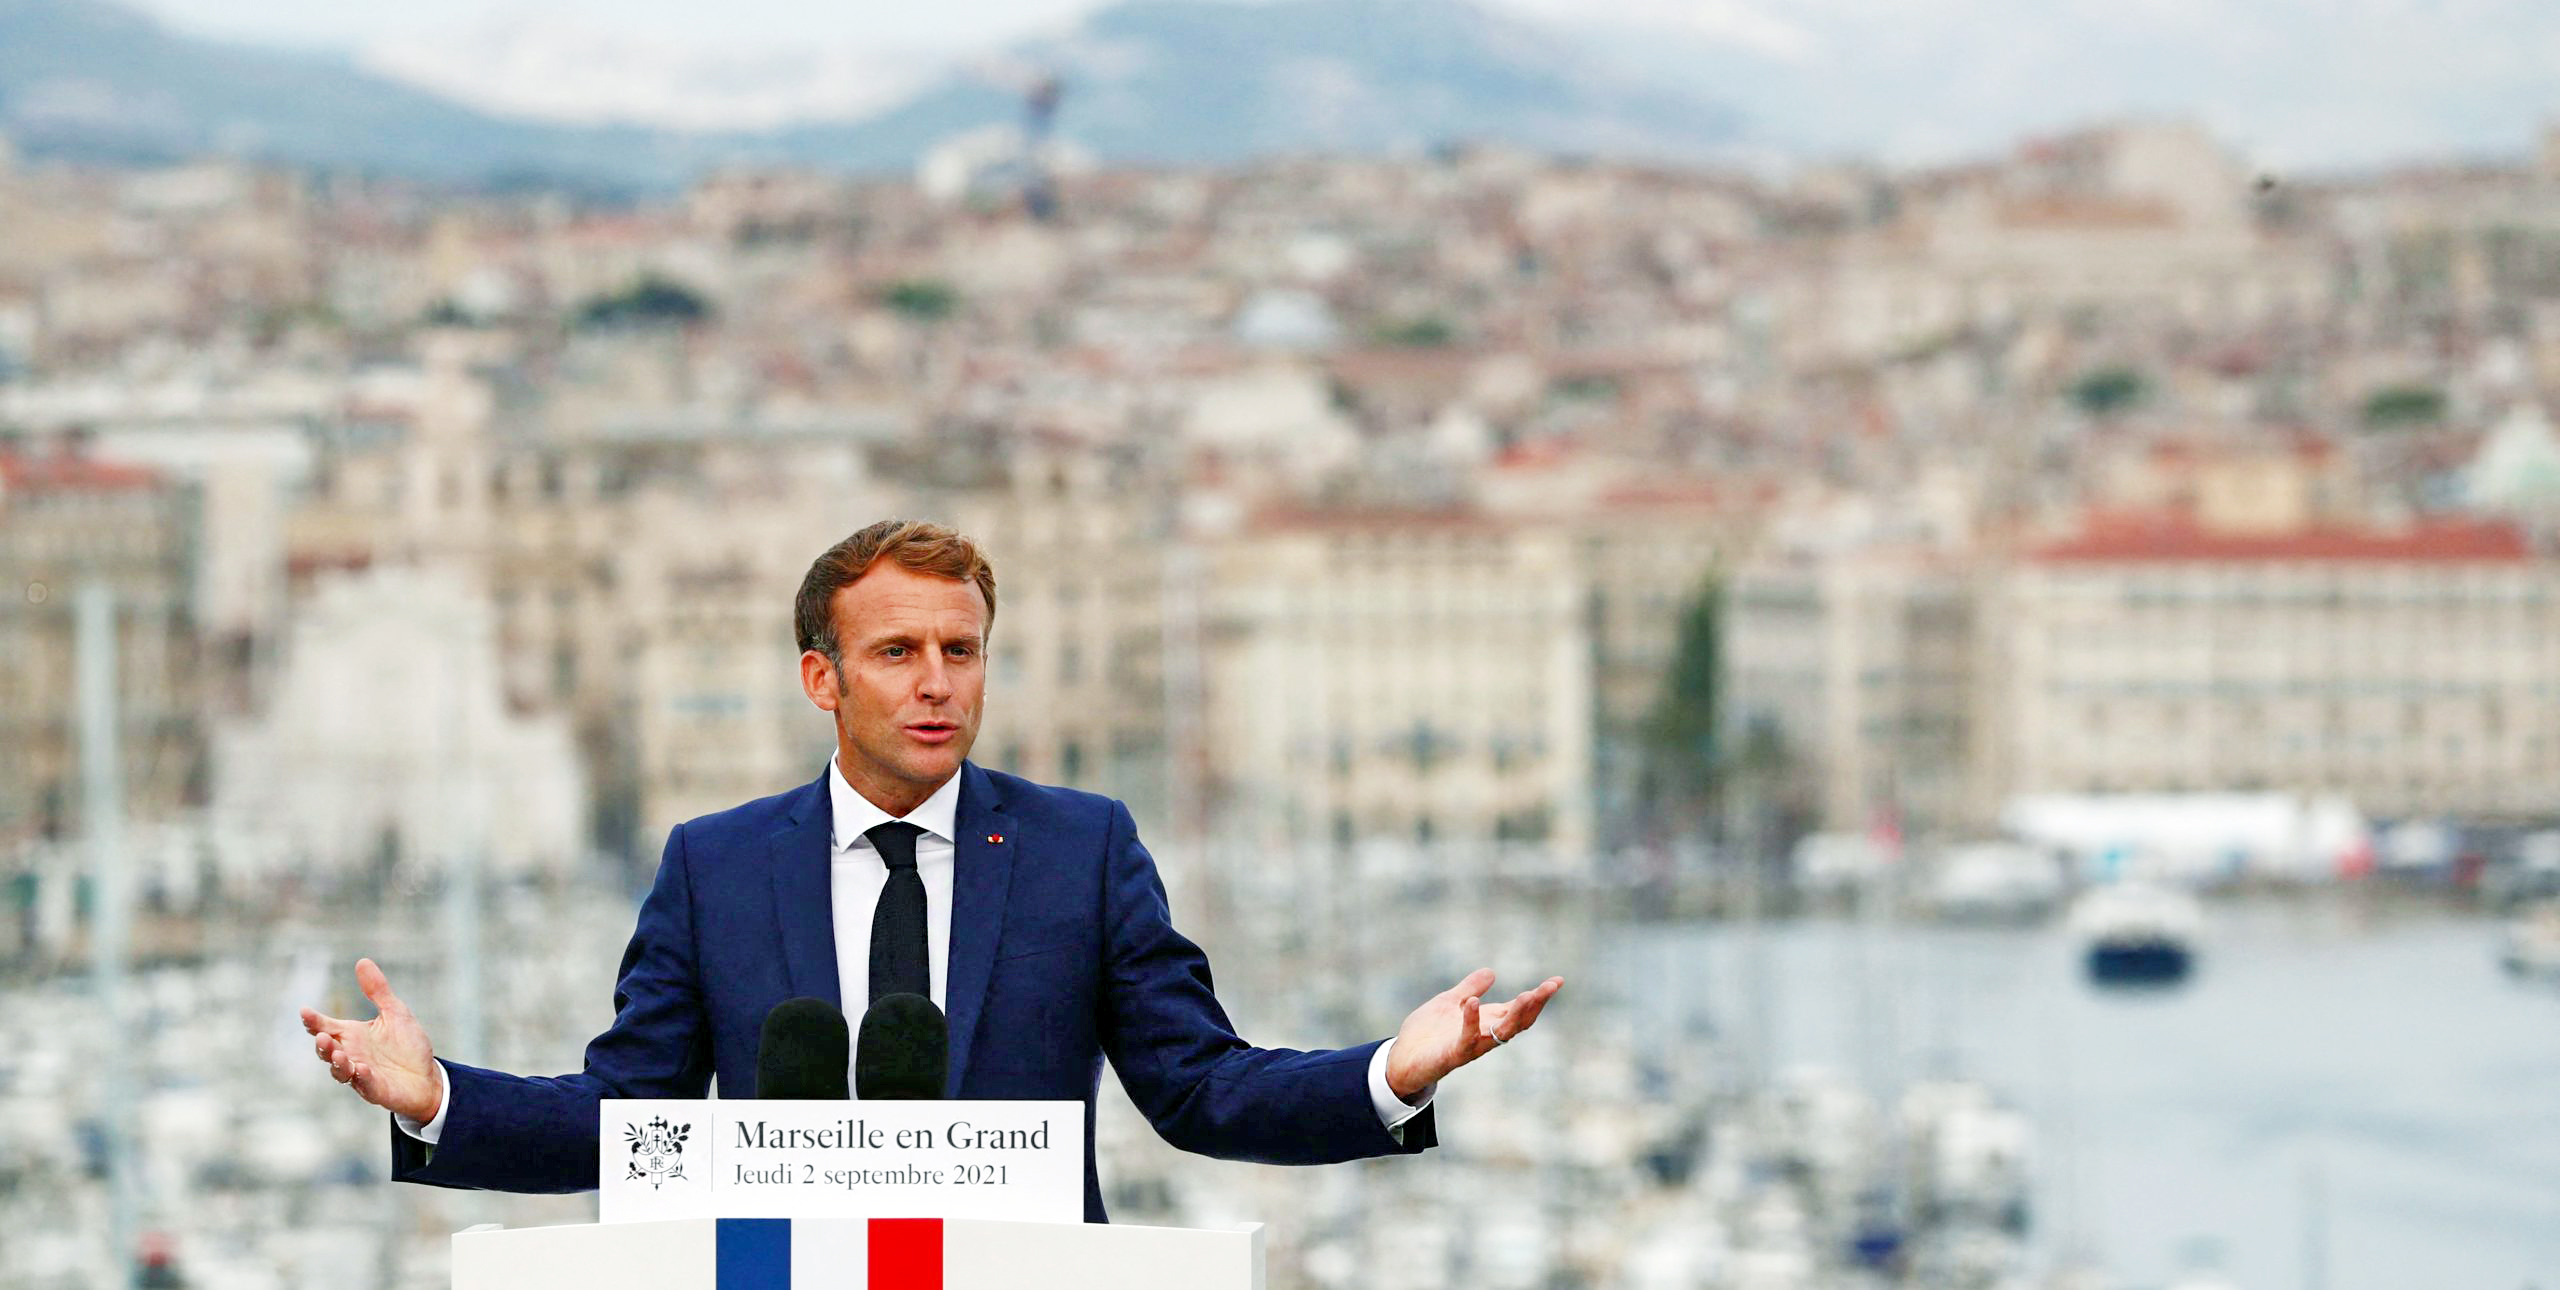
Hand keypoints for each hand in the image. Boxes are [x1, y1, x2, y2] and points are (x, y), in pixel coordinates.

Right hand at [300, 958, 441, 1122]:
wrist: (427, 1077)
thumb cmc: (407, 1045)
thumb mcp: (395, 1013)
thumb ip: (377, 991)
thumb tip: (362, 960)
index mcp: (352, 1035)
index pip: (327, 1026)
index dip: (314, 1021)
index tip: (304, 1012)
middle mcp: (352, 1054)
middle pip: (327, 1050)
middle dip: (322, 1044)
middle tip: (322, 1035)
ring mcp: (361, 1073)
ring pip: (340, 1070)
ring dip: (337, 1063)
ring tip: (338, 1053)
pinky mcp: (375, 1089)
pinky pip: (364, 1084)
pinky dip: (361, 1077)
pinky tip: (362, 1069)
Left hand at [1383, 968, 1562, 1099]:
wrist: (1402, 1059)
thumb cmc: (1427, 1034)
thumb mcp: (1449, 1003)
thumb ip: (1469, 988)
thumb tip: (1492, 972)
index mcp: (1486, 1022)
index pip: (1518, 1009)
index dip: (1538, 996)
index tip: (1558, 981)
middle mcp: (1484, 1035)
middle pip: (1518, 1022)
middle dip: (1535, 1005)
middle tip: (1549, 987)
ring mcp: (1471, 1046)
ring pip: (1501, 1034)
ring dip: (1515, 1016)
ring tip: (1527, 995)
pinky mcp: (1453, 1055)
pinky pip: (1466, 1040)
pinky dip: (1471, 1022)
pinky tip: (1473, 1003)